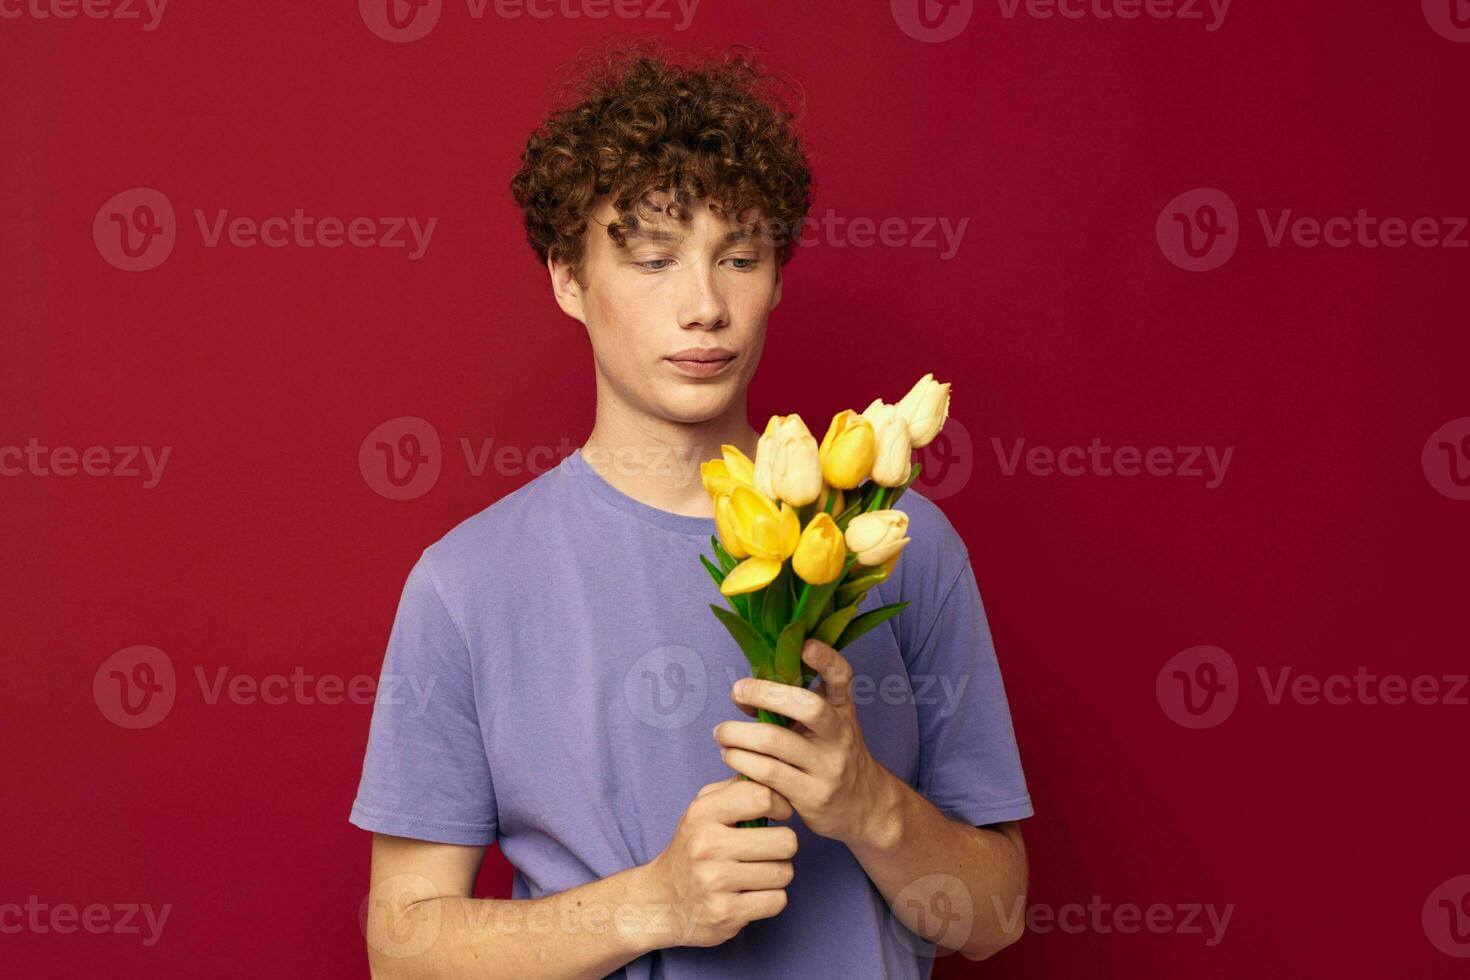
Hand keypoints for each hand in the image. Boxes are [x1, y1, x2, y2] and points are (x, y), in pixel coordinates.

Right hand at [639, 775, 797, 948]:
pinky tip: (752, 894)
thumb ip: (735, 788)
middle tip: (768, 850)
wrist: (661, 901)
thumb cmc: (692, 849)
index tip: (778, 814)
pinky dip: (771, 898)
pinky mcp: (726, 913)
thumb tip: (773, 775)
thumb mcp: (703, 809)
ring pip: (784, 872)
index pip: (762, 796)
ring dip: (777, 873)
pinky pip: (777, 901)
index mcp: (703, 813)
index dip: (781, 804)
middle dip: (783, 846)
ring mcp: (715, 882)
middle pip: (784, 841)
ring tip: (757, 872)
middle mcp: (707, 845)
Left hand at [715, 639, 894, 846]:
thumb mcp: (824, 724)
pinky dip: (741, 762)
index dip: (826, 658)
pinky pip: (768, 774)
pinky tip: (731, 757)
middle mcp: (840, 735)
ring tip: (721, 733)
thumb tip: (742, 693)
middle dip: (765, 694)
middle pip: (808, 707)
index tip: (805, 644)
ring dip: (738, 734)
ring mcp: (828, 766)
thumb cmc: (830, 753)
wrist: (863, 805)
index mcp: (843, 709)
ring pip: (776, 742)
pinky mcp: (813, 796)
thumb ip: (789, 704)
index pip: (842, 677)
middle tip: (737, 691)